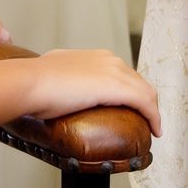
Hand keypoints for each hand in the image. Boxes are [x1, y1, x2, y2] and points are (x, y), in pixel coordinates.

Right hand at [24, 49, 160, 136]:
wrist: (31, 82)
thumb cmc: (35, 83)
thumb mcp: (54, 73)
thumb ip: (61, 76)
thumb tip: (56, 84)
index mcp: (95, 57)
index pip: (123, 73)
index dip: (131, 91)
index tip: (132, 106)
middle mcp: (109, 60)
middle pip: (138, 81)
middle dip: (145, 100)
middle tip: (147, 119)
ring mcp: (114, 71)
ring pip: (145, 91)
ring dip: (152, 110)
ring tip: (153, 127)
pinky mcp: (117, 87)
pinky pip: (145, 102)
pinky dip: (154, 116)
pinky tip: (155, 130)